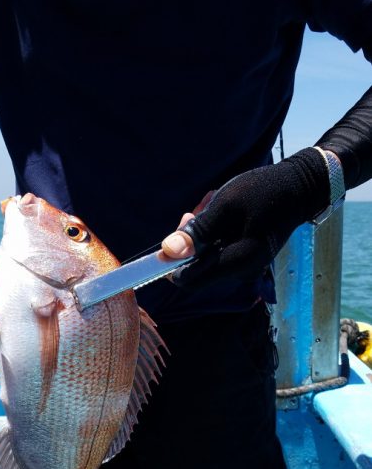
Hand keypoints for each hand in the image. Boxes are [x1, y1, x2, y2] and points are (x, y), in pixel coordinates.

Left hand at [161, 148, 331, 288]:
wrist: (300, 188)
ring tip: (213, 204)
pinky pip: (218, 250)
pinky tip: (222, 211)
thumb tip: (167, 252)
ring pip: (206, 256)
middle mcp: (240, 271)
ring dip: (202, 232)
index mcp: (237, 263)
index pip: (189, 280)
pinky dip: (214, 232)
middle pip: (196, 267)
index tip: (169, 239)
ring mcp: (244, 266)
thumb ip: (197, 232)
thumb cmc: (263, 192)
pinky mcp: (245, 257)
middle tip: (197, 209)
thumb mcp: (225, 206)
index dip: (171, 264)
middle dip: (190, 240)